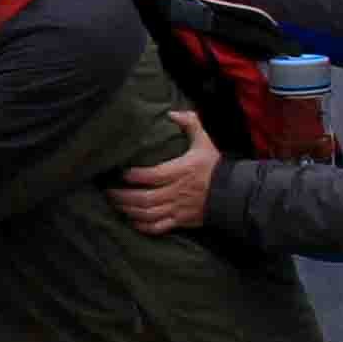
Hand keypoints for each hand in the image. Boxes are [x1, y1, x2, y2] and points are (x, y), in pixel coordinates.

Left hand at [106, 107, 222, 233]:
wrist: (233, 194)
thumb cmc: (215, 167)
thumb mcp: (204, 142)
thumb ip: (190, 124)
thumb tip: (172, 113)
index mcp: (181, 171)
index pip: (153, 175)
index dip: (134, 175)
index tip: (122, 172)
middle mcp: (177, 192)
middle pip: (144, 198)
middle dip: (123, 196)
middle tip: (109, 192)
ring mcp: (178, 209)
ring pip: (148, 214)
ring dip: (129, 211)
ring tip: (116, 204)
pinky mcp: (181, 221)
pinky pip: (158, 228)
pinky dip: (143, 227)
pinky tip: (133, 221)